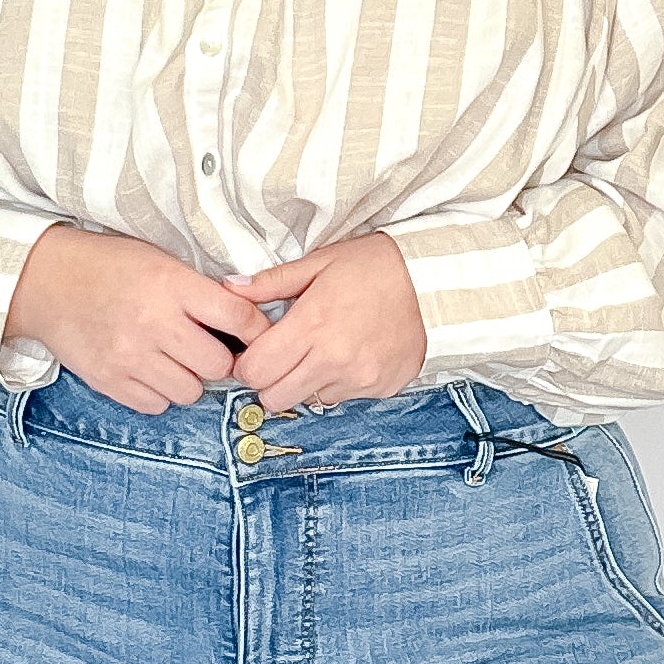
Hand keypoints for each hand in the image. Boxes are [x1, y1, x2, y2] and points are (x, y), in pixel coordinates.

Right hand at [3, 225, 273, 413]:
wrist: (47, 282)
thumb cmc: (111, 268)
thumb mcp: (160, 261)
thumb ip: (201, 290)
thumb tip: (250, 322)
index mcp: (171, 285)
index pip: (237, 316)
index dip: (256, 329)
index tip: (254, 333)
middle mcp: (152, 323)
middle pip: (219, 365)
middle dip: (220, 359)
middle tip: (207, 348)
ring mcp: (128, 356)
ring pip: (190, 392)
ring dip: (190, 379)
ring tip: (174, 359)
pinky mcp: (109, 381)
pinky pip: (157, 405)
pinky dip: (160, 393)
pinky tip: (149, 370)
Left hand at [218, 234, 427, 409]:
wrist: (434, 283)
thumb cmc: (374, 267)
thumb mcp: (320, 263)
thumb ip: (272, 282)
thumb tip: (229, 288)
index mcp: (312, 324)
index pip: (256, 370)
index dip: (247, 364)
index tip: (255, 352)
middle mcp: (333, 359)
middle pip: (273, 397)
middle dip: (268, 381)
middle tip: (280, 358)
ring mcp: (358, 378)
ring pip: (306, 400)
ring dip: (302, 383)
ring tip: (318, 353)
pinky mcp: (378, 389)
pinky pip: (340, 398)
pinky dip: (335, 383)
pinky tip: (347, 356)